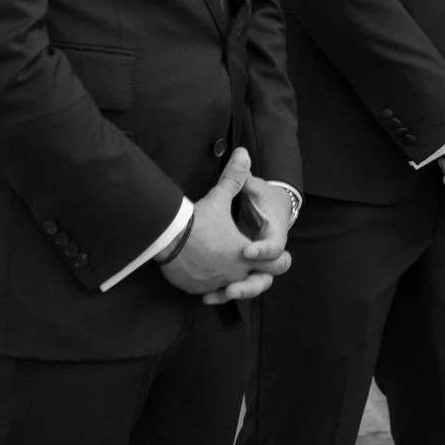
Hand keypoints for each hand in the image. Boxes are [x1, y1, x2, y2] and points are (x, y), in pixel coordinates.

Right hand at [159, 149, 289, 302]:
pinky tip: (204, 273)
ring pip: (232, 289)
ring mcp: (216, 284)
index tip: (273, 255)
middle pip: (259, 282)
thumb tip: (244, 153)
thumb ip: (234, 178)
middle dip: (258, 276)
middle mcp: (235, 274)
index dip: (277, 258)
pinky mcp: (198, 289)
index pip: (277, 264)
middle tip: (250, 264)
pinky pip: (210, 291)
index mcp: (246, 254)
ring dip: (232, 281)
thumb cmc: (197, 221)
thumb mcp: (218, 198)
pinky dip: (211, 285)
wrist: (167, 239)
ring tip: (225, 269)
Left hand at [210, 173, 297, 304]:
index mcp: (274, 236)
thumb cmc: (262, 200)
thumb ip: (241, 176)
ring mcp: (255, 268)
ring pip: (250, 288)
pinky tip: (205, 297)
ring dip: (235, 292)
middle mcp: (267, 257)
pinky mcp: (242, 275)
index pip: (274, 250)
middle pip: (266, 278)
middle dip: (249, 284)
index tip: (245, 250)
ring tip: (216, 293)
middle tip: (231, 285)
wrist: (271, 213)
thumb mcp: (251, 189)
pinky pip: (235, 290)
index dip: (263, 251)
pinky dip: (221, 295)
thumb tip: (240, 152)